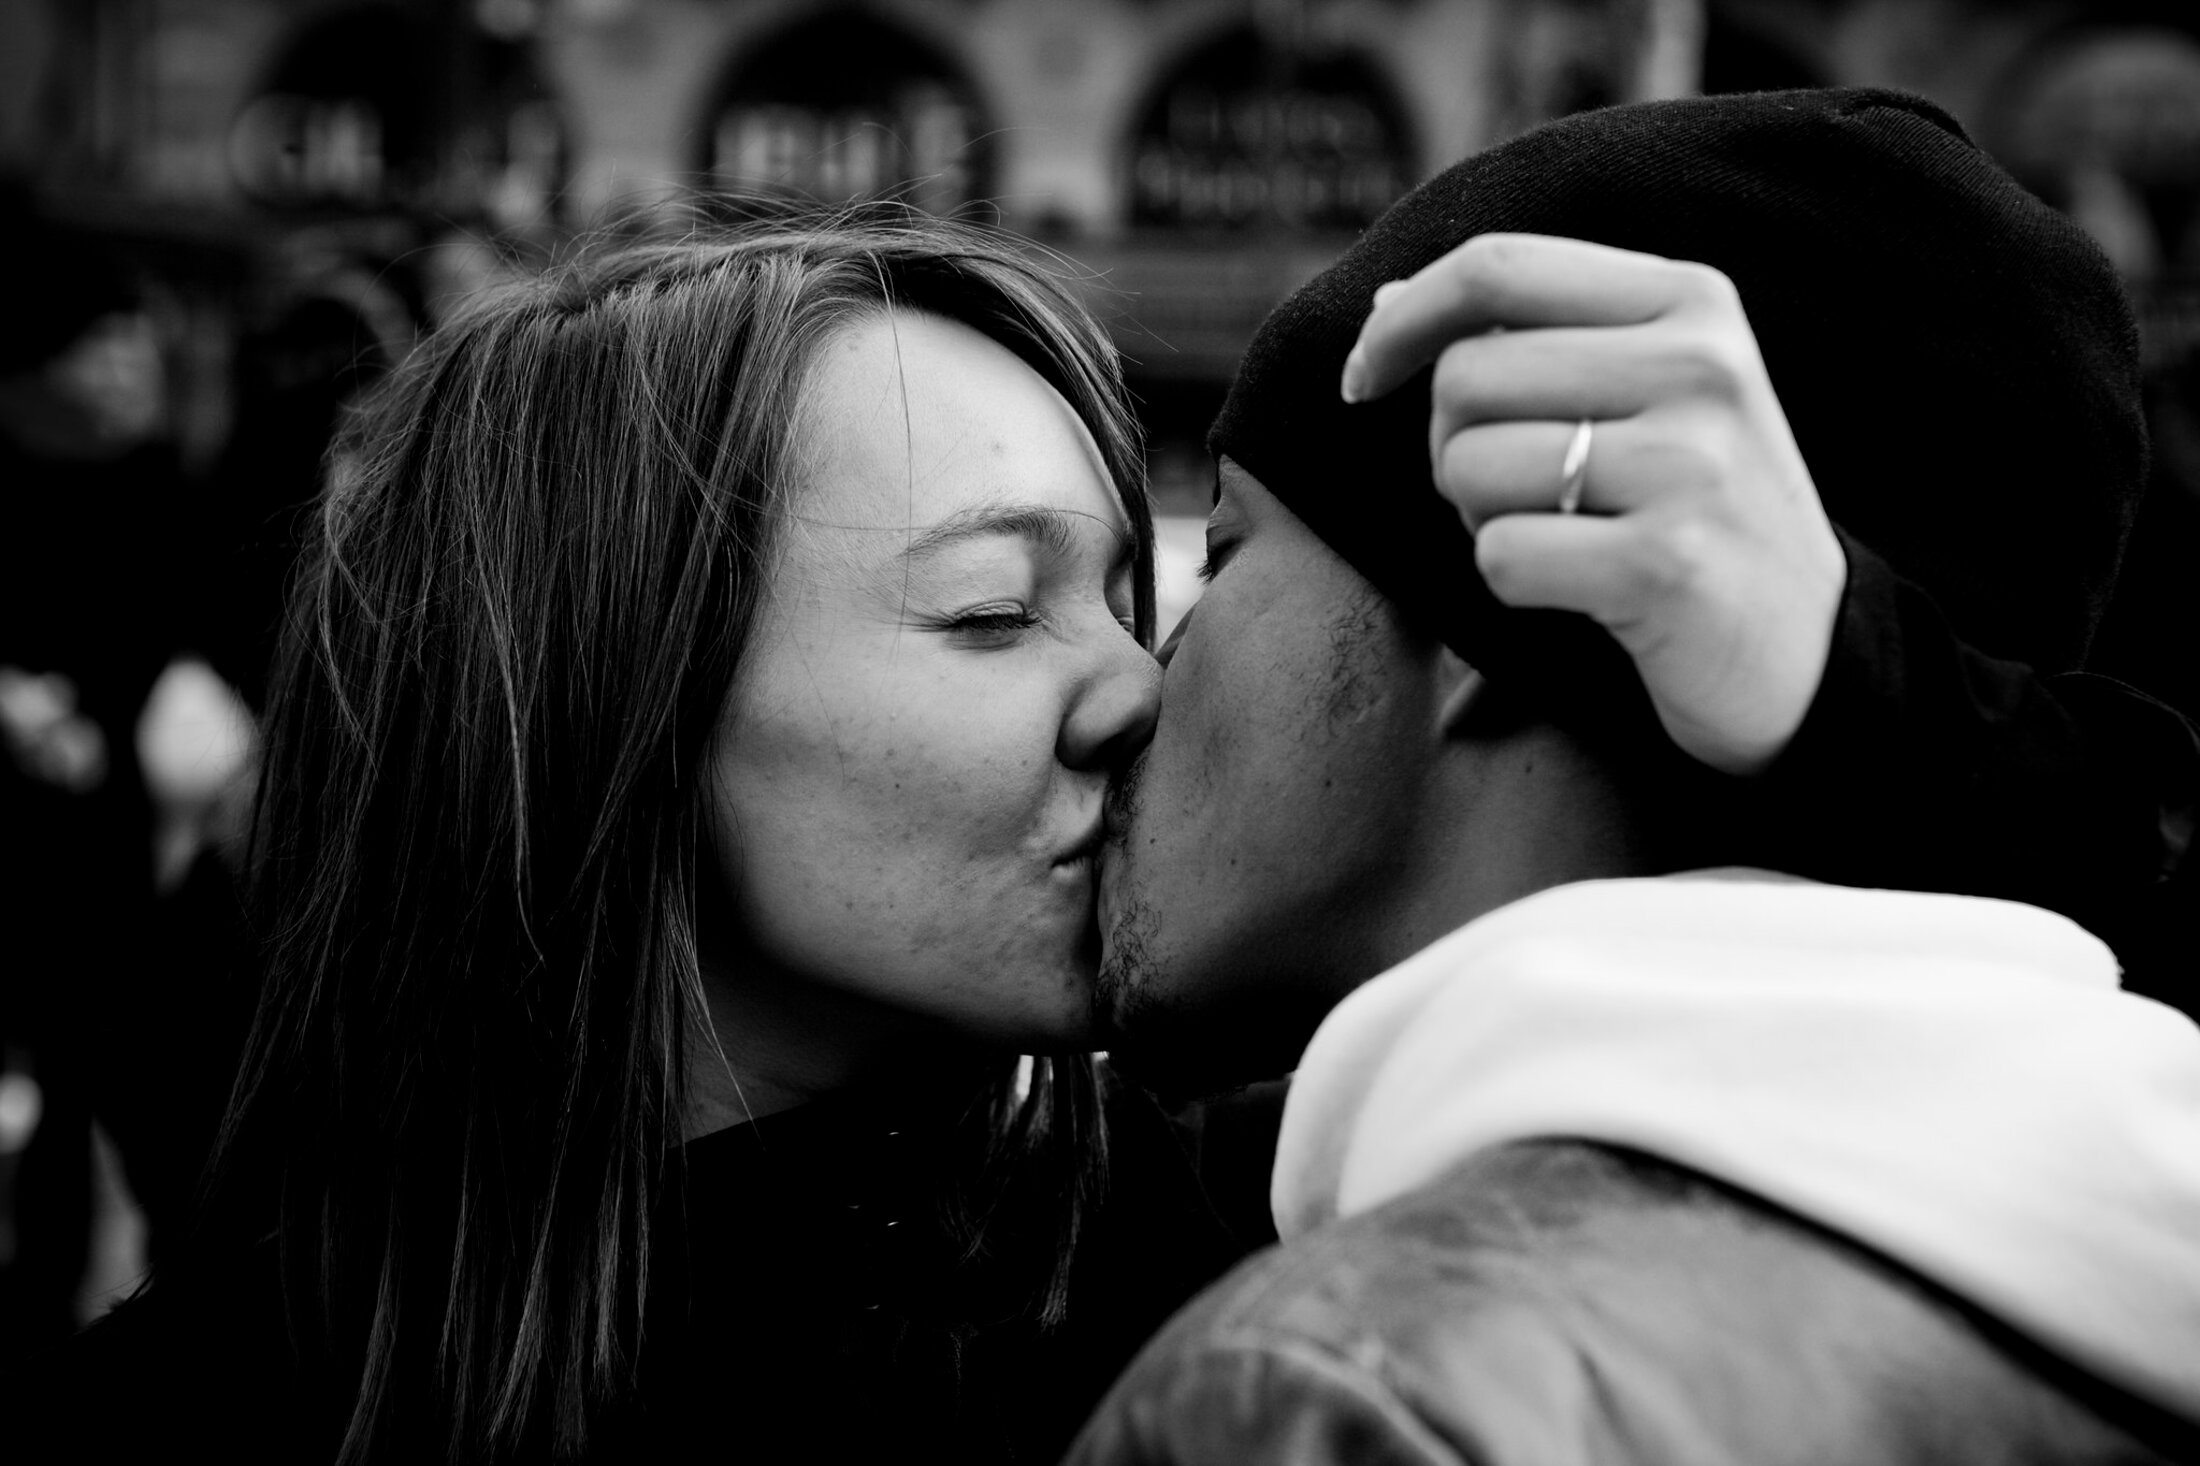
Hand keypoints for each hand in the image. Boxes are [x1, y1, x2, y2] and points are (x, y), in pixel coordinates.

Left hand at [1341, 233, 1845, 774]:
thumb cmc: (1692, 510)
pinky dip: (1512, 580)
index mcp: (1690, 300)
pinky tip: (1579, 587)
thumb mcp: (1643, 394)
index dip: (1400, 320)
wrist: (1805, 649)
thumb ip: (1530, 337)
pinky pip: (1501, 556)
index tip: (1363, 380)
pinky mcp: (1668, 563)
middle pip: (1466, 376)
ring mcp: (1691, 464)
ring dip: (1481, 518)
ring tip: (1562, 534)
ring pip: (1472, 466)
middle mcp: (1700, 365)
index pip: (1495, 267)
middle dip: (1452, 447)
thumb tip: (1389, 298)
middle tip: (1517, 492)